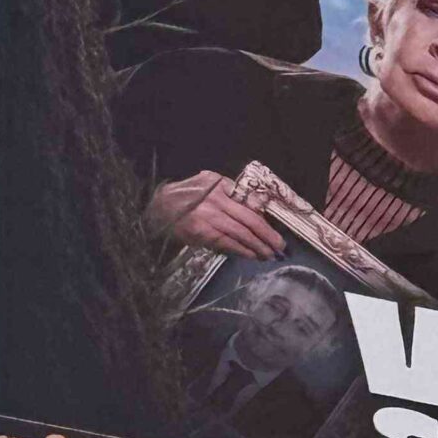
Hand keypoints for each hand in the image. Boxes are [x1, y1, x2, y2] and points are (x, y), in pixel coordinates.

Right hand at [149, 170, 284, 257]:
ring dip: (257, 247)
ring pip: (240, 235)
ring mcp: (209, 220)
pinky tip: (252, 256)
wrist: (157, 207)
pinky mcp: (202, 234)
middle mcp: (216, 202)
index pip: (248, 205)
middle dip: (267, 236)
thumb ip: (228, 190)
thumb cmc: (186, 194)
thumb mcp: (207, 181)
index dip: (264, 220)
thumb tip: (252, 204)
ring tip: (269, 254)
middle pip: (249, 221)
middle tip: (280, 247)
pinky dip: (241, 251)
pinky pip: (226, 244)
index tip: (275, 230)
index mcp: (220, 187)